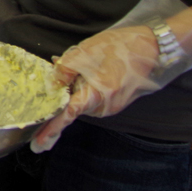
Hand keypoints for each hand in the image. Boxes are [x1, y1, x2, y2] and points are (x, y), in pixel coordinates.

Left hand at [30, 25, 161, 152]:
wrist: (153, 47)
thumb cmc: (121, 47)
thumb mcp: (85, 52)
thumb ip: (64, 70)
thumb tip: (51, 84)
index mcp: (97, 96)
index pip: (67, 116)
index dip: (51, 129)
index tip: (38, 143)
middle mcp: (105, 107)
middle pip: (73, 107)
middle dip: (64, 94)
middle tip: (63, 71)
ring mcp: (113, 106)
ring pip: (83, 102)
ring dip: (77, 88)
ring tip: (86, 66)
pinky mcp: (117, 101)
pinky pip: (93, 98)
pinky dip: (87, 87)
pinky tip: (92, 70)